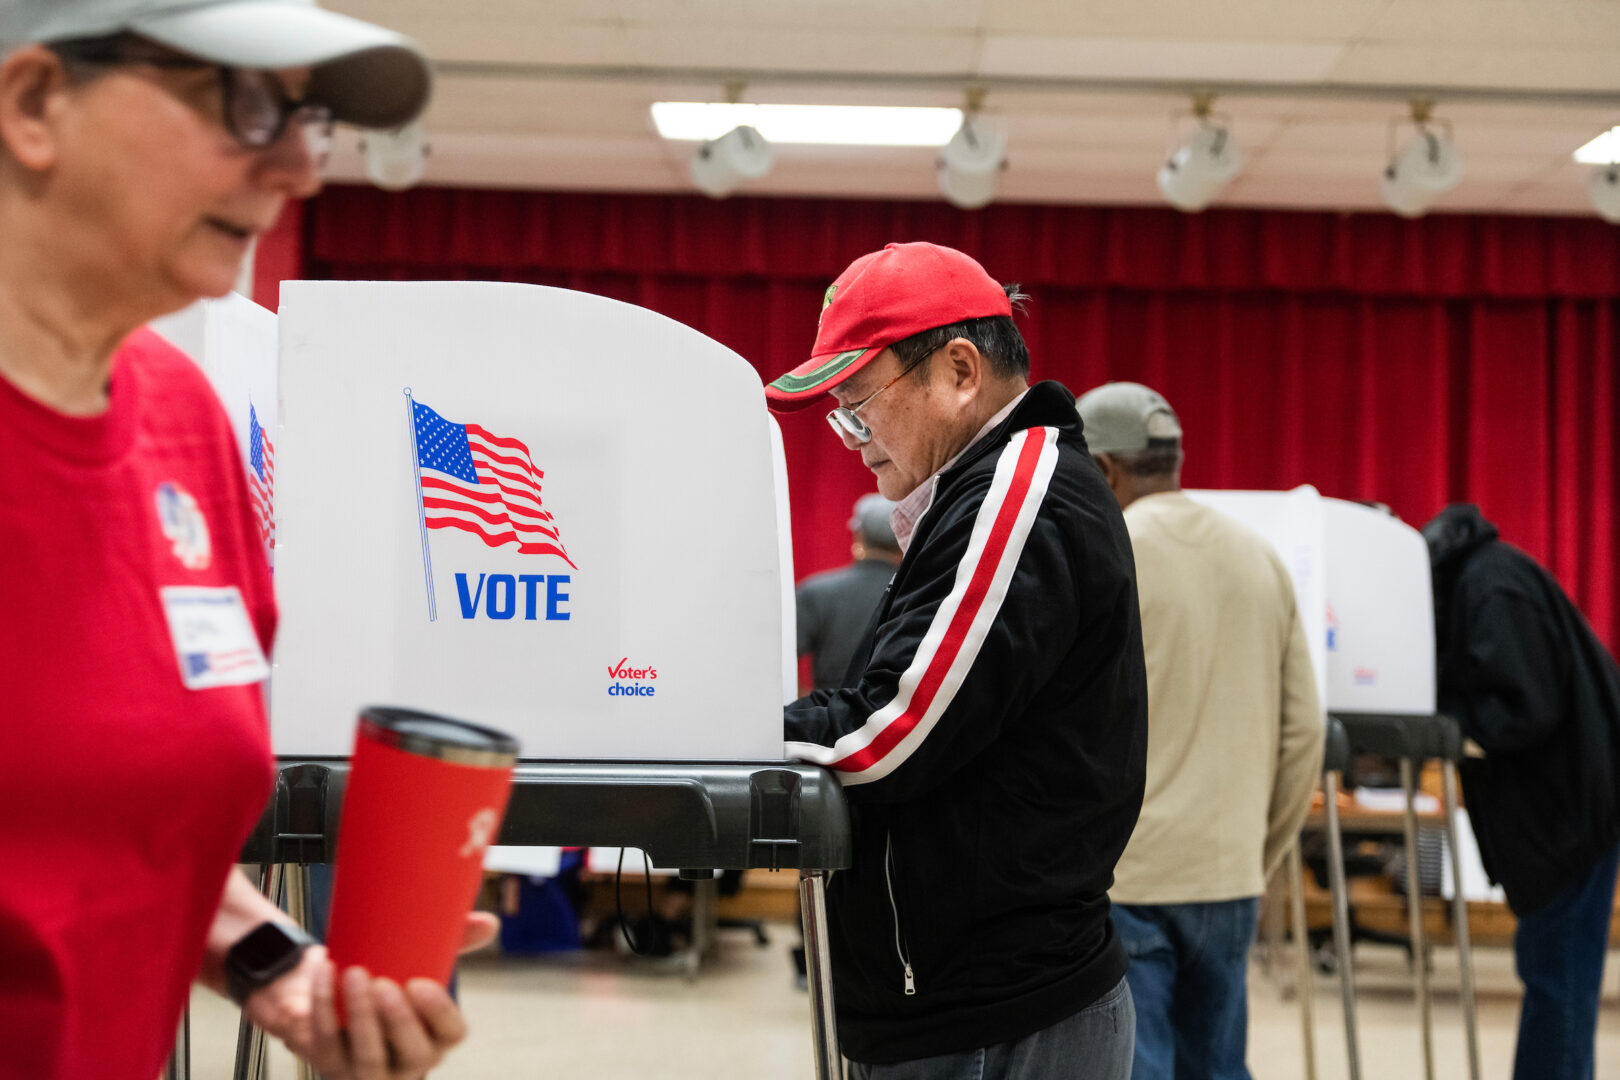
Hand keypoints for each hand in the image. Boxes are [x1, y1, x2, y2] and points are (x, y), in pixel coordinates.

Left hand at [246, 913, 499, 1078]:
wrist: (329, 989)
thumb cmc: (386, 977)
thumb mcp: (421, 962)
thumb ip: (455, 942)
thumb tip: (489, 922)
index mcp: (436, 1037)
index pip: (451, 1033)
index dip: (439, 1013)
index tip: (421, 983)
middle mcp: (408, 1063)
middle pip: (414, 1053)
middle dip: (398, 1021)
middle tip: (383, 983)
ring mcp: (368, 1070)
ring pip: (368, 1055)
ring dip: (360, 1015)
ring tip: (354, 973)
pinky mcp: (330, 1064)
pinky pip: (326, 1042)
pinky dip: (323, 1006)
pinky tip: (326, 972)